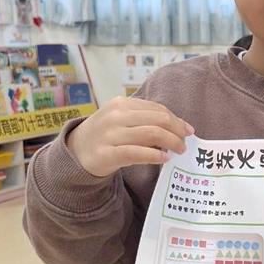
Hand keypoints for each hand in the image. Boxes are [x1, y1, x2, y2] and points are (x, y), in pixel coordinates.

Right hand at [67, 96, 193, 177]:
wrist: (75, 152)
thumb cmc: (104, 135)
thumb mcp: (120, 119)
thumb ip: (144, 119)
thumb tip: (179, 127)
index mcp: (121, 104)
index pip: (157, 109)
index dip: (176, 119)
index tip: (188, 130)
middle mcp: (116, 116)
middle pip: (158, 120)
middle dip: (176, 131)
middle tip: (185, 142)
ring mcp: (110, 134)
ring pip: (151, 134)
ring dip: (171, 142)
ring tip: (178, 150)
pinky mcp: (107, 154)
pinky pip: (137, 153)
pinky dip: (155, 156)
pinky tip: (164, 159)